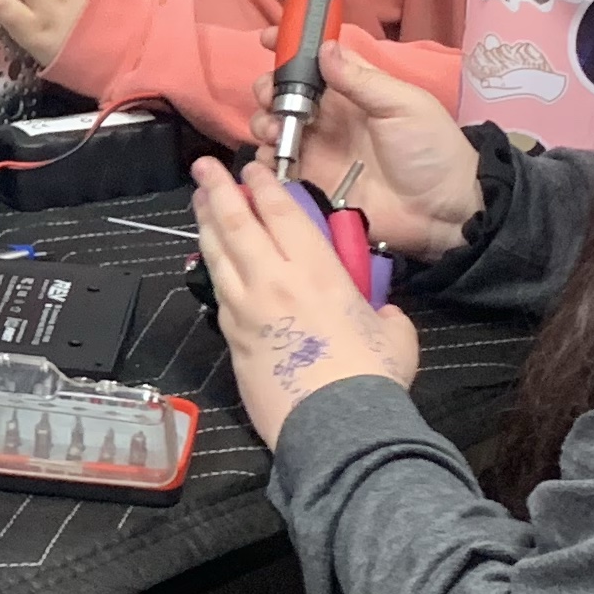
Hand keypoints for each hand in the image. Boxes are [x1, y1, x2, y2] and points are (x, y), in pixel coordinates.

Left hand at [192, 153, 418, 447]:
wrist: (334, 426)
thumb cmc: (369, 377)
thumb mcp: (394, 333)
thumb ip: (383, 312)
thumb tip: (380, 313)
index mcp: (316, 270)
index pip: (281, 211)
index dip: (263, 183)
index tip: (251, 167)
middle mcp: (274, 280)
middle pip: (237, 223)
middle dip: (219, 189)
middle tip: (205, 168)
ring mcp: (246, 308)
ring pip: (217, 254)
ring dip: (206, 223)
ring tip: (199, 201)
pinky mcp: (232, 338)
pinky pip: (218, 291)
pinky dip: (211, 267)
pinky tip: (210, 258)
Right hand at [251, 35, 482, 260]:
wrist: (441, 210)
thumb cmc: (430, 148)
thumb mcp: (403, 105)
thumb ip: (361, 80)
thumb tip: (324, 48)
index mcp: (353, 90)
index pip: (315, 60)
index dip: (289, 46)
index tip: (265, 38)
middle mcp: (329, 116)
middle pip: (284, 93)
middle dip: (268, 88)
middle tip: (271, 97)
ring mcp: (318, 149)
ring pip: (273, 126)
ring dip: (264, 122)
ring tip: (276, 131)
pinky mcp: (311, 182)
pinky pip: (276, 167)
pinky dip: (265, 160)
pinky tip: (272, 158)